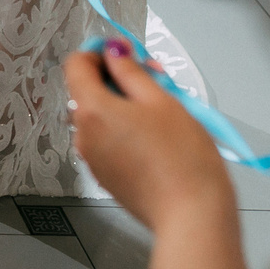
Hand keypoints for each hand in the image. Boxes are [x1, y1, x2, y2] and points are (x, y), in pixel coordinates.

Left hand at [63, 46, 239, 244]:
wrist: (192, 216)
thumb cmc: (182, 159)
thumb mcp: (161, 100)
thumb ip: (131, 71)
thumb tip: (114, 52)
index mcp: (91, 110)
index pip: (76, 64)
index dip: (99, 52)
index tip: (124, 53)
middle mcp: (83, 134)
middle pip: (88, 91)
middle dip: (118, 80)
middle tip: (155, 79)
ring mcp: (93, 158)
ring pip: (100, 117)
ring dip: (124, 106)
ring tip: (162, 108)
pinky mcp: (107, 176)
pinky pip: (108, 141)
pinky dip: (125, 130)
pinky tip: (156, 135)